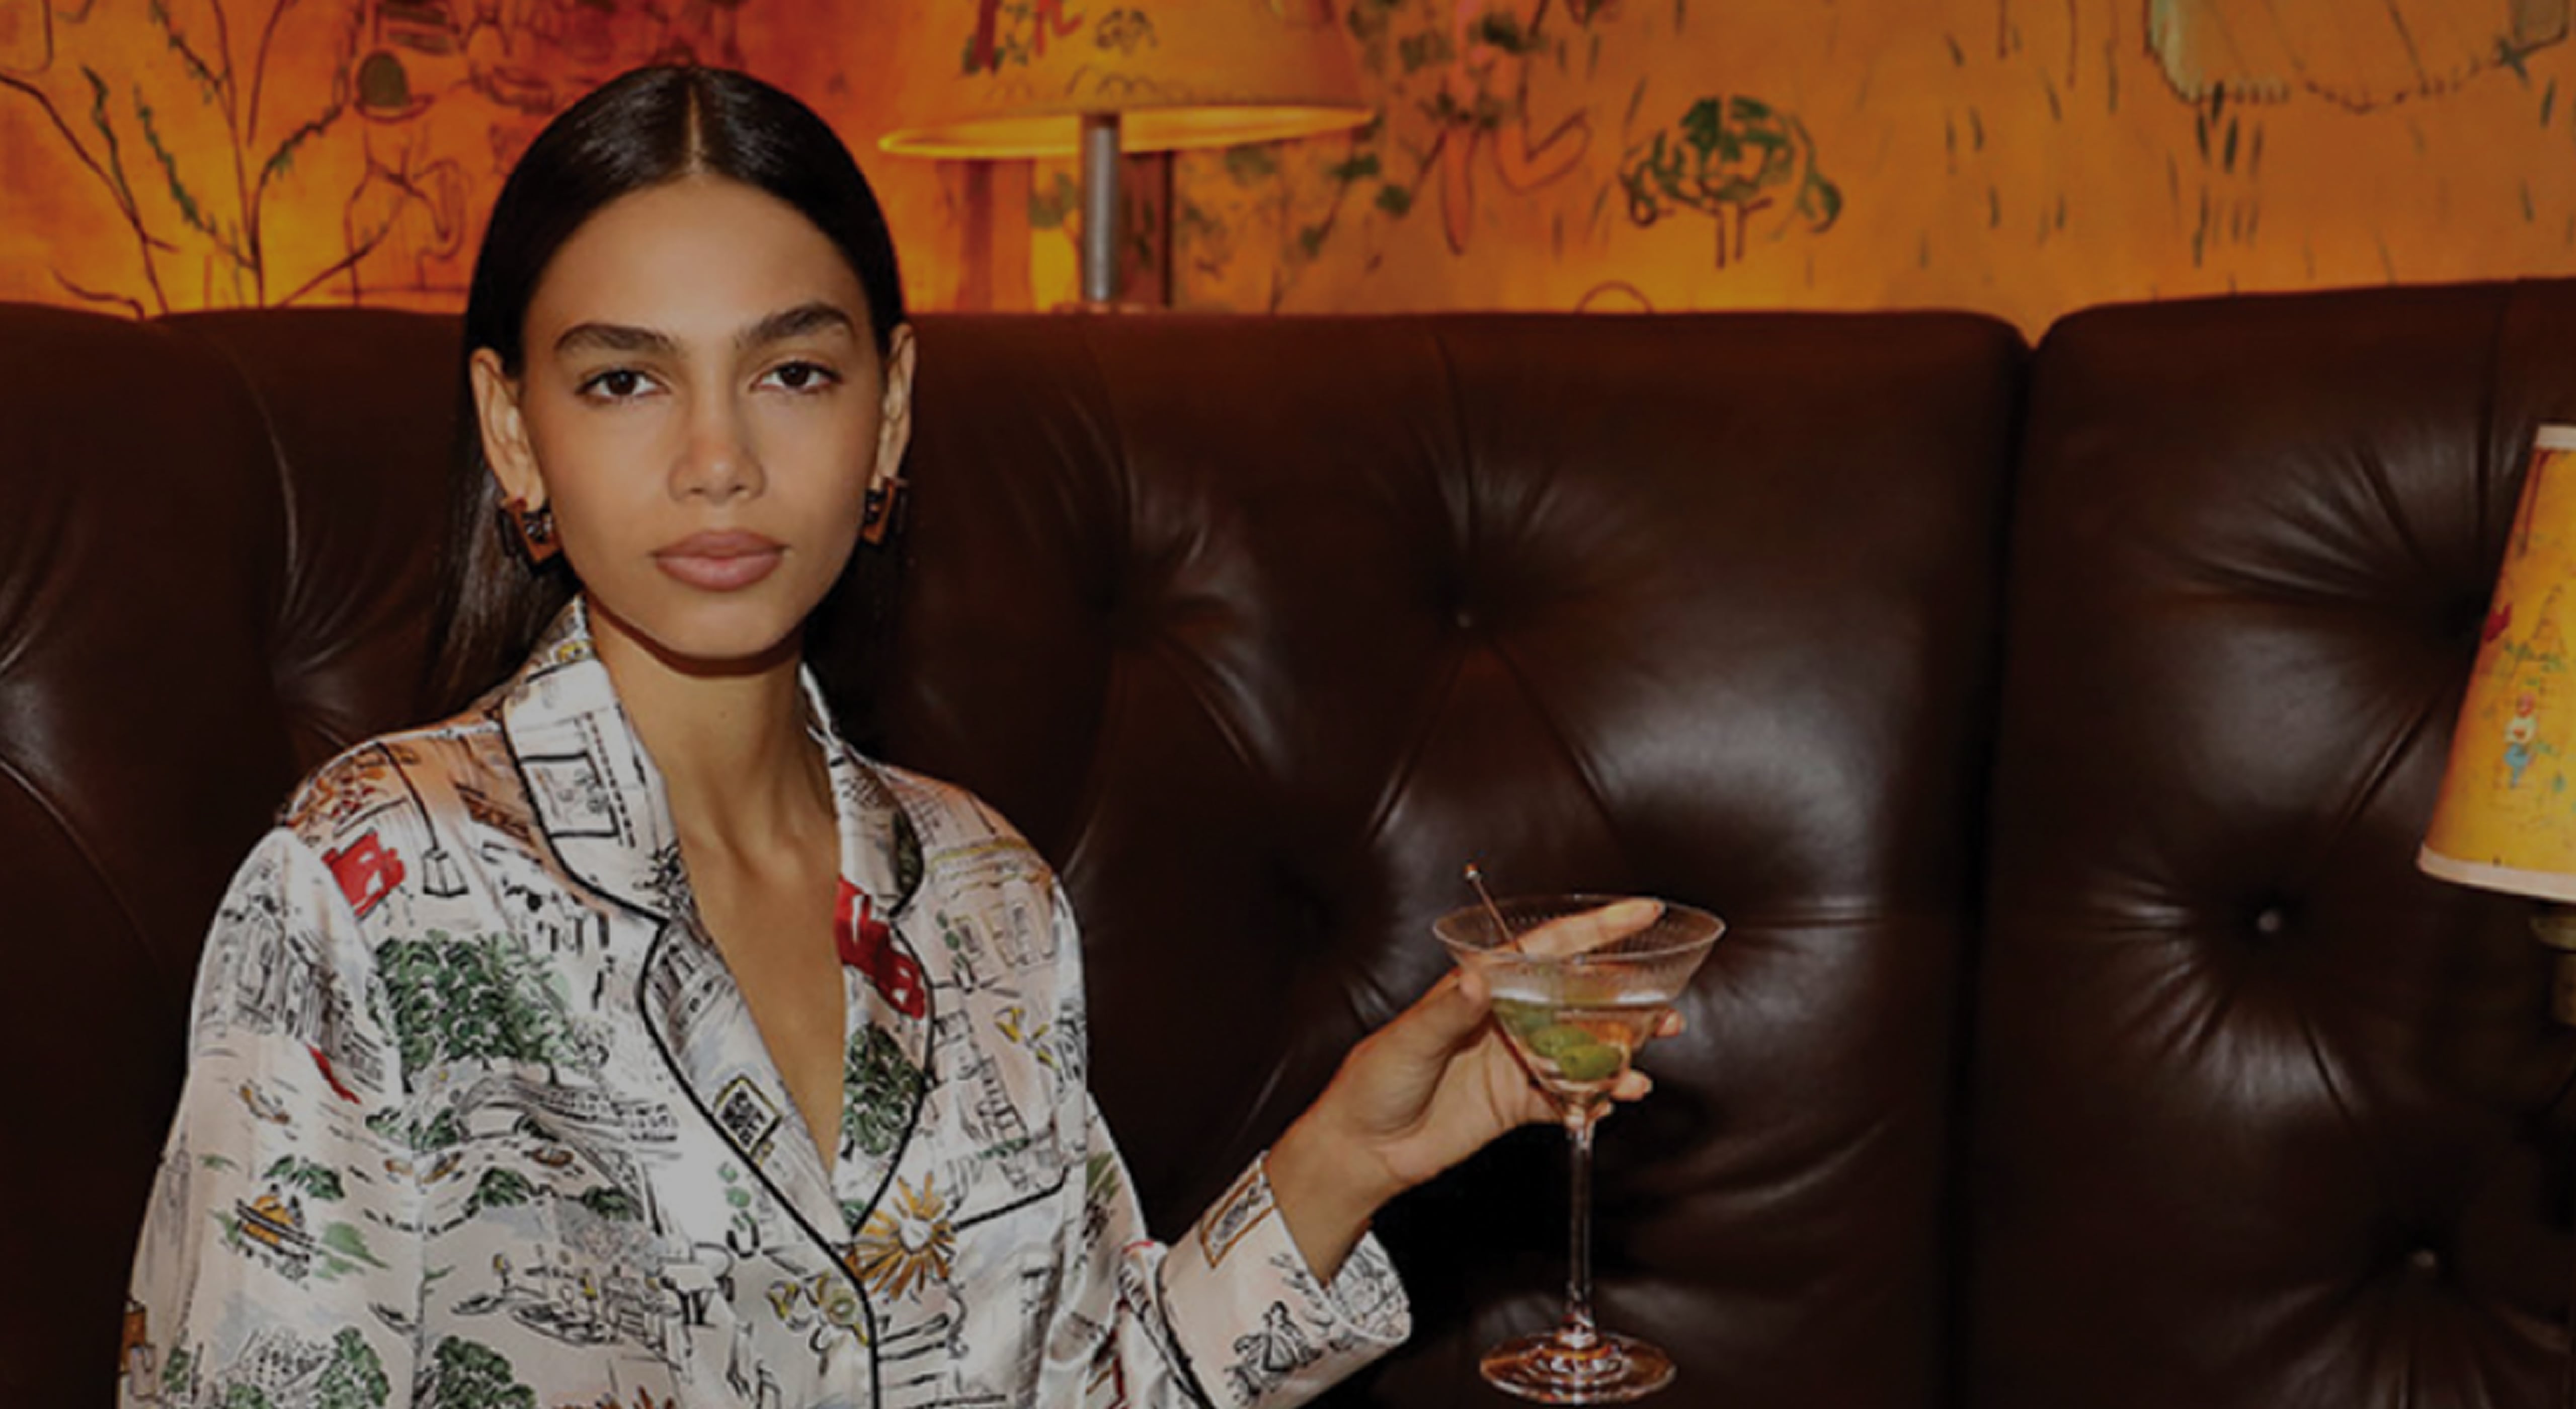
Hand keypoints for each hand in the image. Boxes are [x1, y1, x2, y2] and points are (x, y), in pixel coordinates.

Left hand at [1264, 899, 1682, 1277]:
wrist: (1361, 1150)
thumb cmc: (1372, 1082)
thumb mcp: (1407, 1040)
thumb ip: (1447, 1011)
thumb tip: (1477, 979)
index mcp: (1484, 987)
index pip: (1549, 948)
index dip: (1596, 929)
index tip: (1641, 913)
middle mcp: (1507, 1019)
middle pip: (1580, 1000)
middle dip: (1628, 1003)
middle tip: (1667, 1011)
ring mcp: (1516, 1061)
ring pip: (1582, 1052)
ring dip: (1619, 1058)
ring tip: (1641, 1071)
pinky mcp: (1516, 1103)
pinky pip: (1567, 1098)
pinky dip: (1592, 1103)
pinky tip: (1607, 1106)